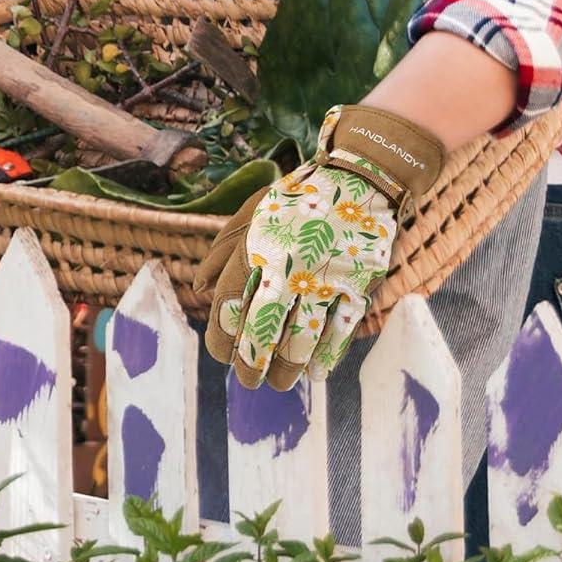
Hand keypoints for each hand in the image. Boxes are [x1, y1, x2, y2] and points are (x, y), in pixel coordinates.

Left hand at [193, 104, 443, 390]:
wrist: (363, 178)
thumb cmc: (300, 198)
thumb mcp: (253, 210)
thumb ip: (223, 248)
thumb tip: (199, 288)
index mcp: (258, 244)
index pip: (230, 301)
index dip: (222, 335)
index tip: (221, 355)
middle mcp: (289, 264)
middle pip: (263, 327)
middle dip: (251, 361)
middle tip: (247, 380)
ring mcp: (327, 278)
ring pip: (301, 338)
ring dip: (286, 369)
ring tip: (278, 384)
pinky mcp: (360, 286)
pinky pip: (341, 332)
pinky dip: (326, 357)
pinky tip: (314, 371)